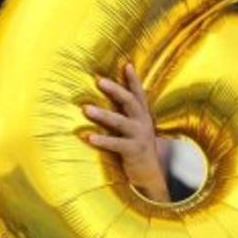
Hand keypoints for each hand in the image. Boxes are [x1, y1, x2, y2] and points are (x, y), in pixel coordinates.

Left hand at [85, 63, 168, 200]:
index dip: (133, 80)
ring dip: (103, 114)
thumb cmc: (136, 145)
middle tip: (99, 81)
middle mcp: (143, 123)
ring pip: (120, 122)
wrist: (151, 173)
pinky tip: (88, 136)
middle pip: (130, 102)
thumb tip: (112, 93)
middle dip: (115, 90)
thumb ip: (127, 112)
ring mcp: (139, 136)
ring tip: (86, 109)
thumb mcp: (136, 126)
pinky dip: (102, 140)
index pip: (139, 94)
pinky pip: (116, 144)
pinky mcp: (133, 151)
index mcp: (143, 115)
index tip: (127, 65)